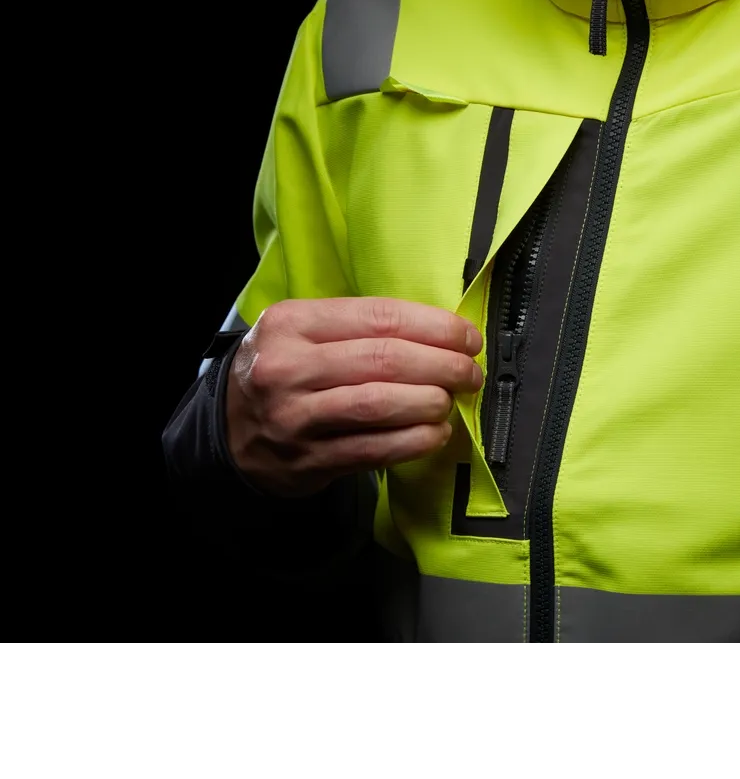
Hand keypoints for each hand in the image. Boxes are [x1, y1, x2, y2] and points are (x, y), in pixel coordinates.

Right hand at [224, 297, 483, 496]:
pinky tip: (435, 433)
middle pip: (385, 360)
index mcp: (293, 322)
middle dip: (443, 365)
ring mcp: (295, 417)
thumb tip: (442, 334)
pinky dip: (414, 441)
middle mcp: (289, 367)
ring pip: (380, 405)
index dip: (435, 327)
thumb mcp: (305, 332)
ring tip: (451, 400)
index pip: (380, 317)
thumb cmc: (285, 371)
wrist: (231, 430)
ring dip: (431, 402)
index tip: (467, 338)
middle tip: (470, 372)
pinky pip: (374, 450)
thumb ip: (362, 328)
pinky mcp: (308, 461)